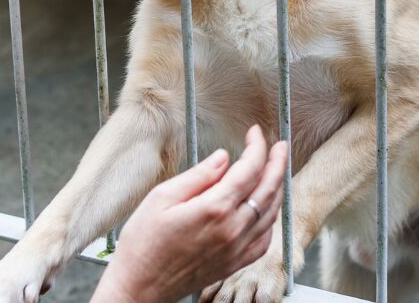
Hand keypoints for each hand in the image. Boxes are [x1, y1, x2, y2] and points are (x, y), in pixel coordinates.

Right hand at [92, 125, 287, 302]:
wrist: (139, 286)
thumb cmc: (143, 243)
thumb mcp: (161, 197)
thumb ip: (198, 176)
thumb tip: (224, 157)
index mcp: (213, 208)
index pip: (249, 169)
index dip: (257, 147)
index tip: (255, 133)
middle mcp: (232, 229)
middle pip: (268, 189)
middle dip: (277, 162)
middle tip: (279, 146)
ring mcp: (236, 249)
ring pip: (271, 213)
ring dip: (277, 188)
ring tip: (275, 171)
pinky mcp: (235, 264)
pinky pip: (265, 239)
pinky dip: (271, 219)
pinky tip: (265, 209)